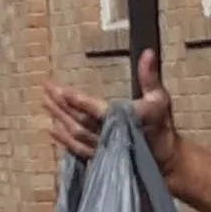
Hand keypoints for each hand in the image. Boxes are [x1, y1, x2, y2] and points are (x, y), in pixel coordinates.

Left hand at [40, 50, 179, 173]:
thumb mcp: (159, 98)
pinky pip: (76, 149)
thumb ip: (149, 76)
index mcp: (124, 119)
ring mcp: (102, 148)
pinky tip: (51, 128)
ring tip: (45, 102)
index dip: (79, 101)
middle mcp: (110, 135)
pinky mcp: (99, 157)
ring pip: (75, 135)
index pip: (97, 110)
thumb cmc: (161, 125)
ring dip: (59, 118)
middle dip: (61, 105)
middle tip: (46, 88)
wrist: (165, 158)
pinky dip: (63, 139)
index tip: (62, 90)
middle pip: (78, 121)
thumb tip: (147, 52)